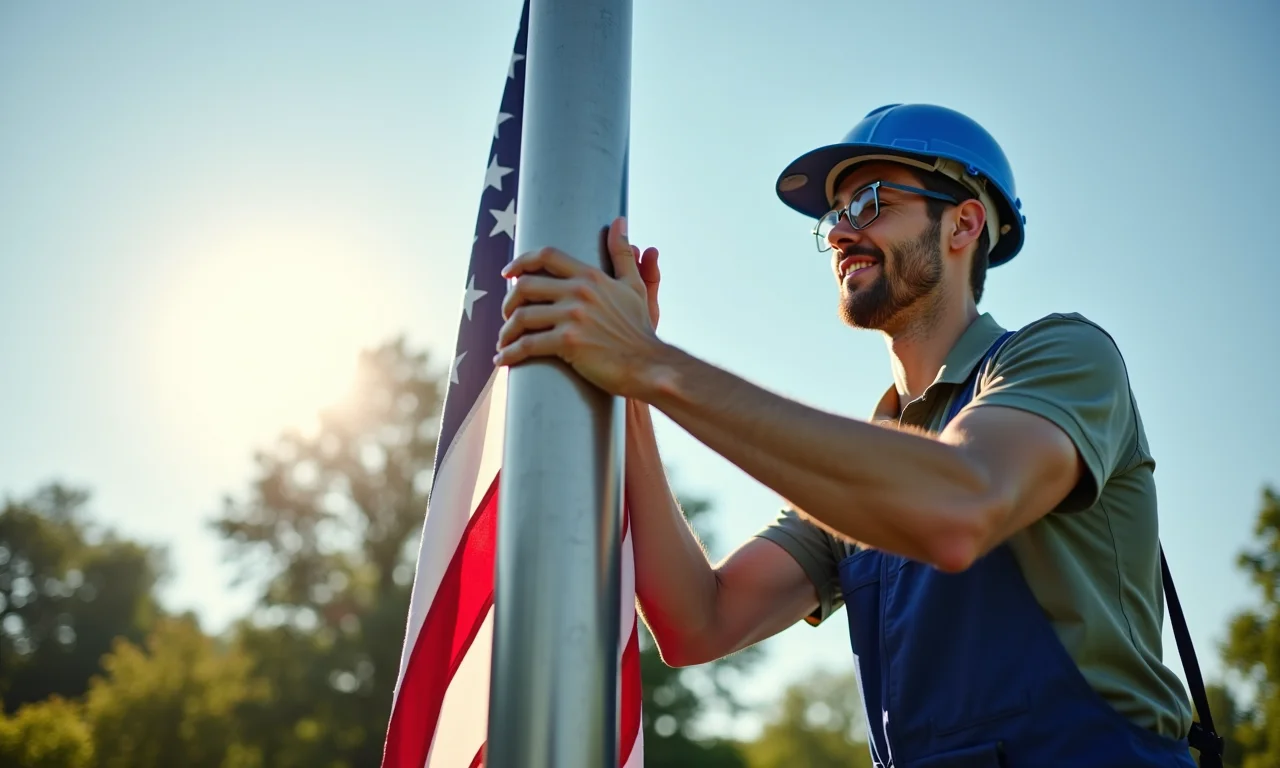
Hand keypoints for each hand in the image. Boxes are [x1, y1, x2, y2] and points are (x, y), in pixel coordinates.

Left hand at [495, 217, 666, 398]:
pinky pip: (528, 345)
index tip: (507, 274)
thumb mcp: (633, 285)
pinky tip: (503, 360)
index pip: (546, 257)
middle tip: (506, 316)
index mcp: (590, 276)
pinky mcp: (568, 343)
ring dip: (506, 331)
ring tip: (504, 341)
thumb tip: (619, 221)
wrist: (648, 364)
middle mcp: (579, 292)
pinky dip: (510, 353)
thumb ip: (623, 253)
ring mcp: (573, 317)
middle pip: (526, 286)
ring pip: (522, 317)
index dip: (520, 262)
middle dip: (508, 302)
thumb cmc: (639, 329)